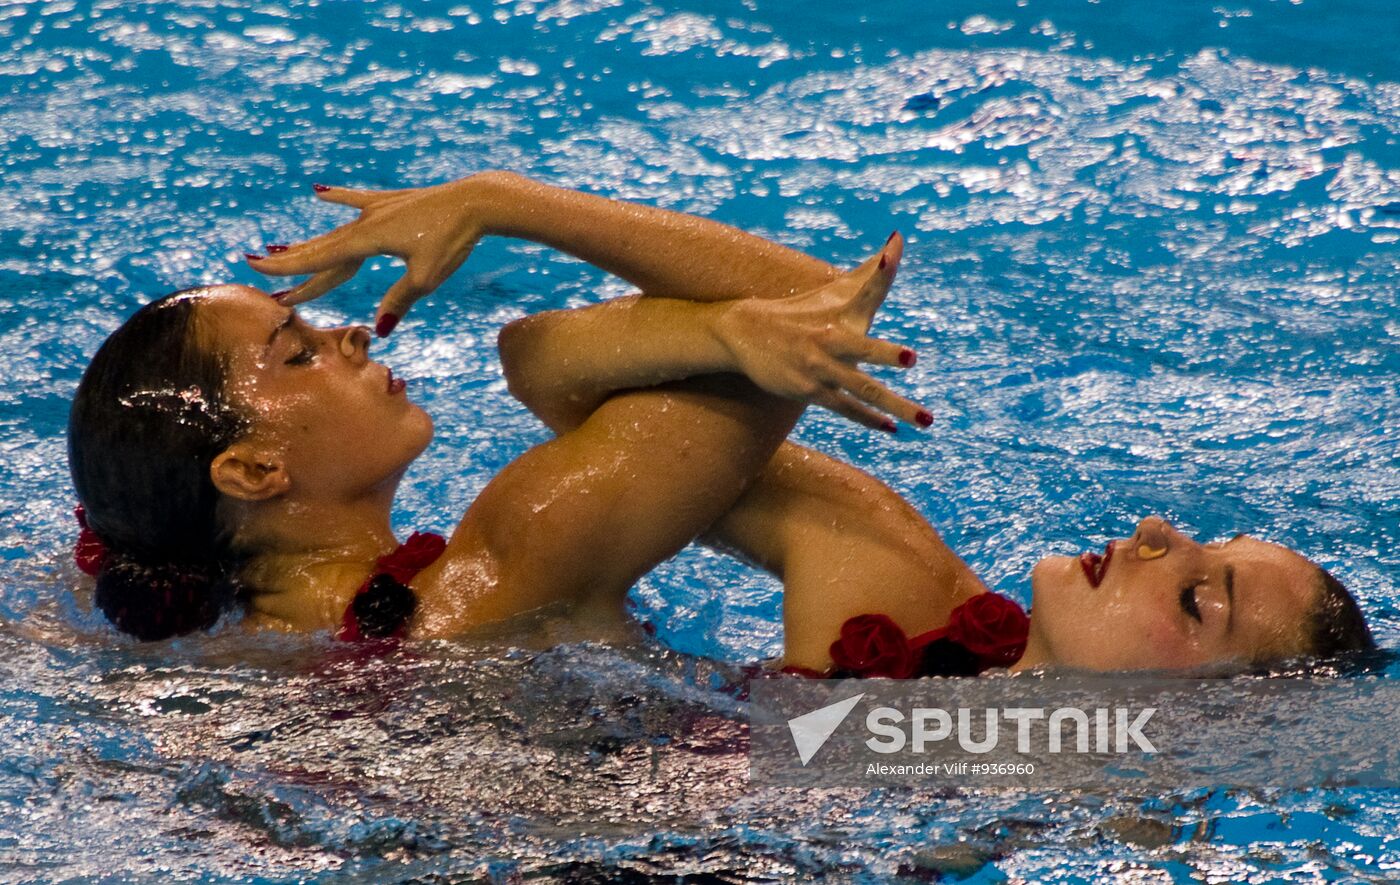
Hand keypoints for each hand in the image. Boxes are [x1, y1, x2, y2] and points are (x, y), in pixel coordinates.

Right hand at [246, 175, 491, 333]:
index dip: (289, 267)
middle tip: (257, 269)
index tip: (256, 268)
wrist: (476, 201)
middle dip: (292, 263)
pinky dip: (338, 197)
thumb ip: (399, 301)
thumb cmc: (452, 241)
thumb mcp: (426, 277)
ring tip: (279, 248)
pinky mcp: (392, 202)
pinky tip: (318, 192)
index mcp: (368, 241)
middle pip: (323, 249)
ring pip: (336, 231)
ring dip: (309, 243)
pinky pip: (357, 200)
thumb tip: (378, 330)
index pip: (321, 259)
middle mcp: (365, 222)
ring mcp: (377, 209)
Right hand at [712, 233, 930, 429]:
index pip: (867, 287)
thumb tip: (899, 238)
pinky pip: (845, 408)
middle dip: (885, 352)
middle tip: (911, 358)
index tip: (892, 250)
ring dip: (893, 405)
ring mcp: (819, 366)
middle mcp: (830, 337)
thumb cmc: (803, 310)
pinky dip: (868, 419)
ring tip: (926, 419)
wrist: (745, 333)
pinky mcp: (809, 390)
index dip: (881, 268)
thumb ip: (873, 272)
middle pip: (862, 347)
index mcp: (840, 310)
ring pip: (862, 388)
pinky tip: (890, 428)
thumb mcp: (836, 291)